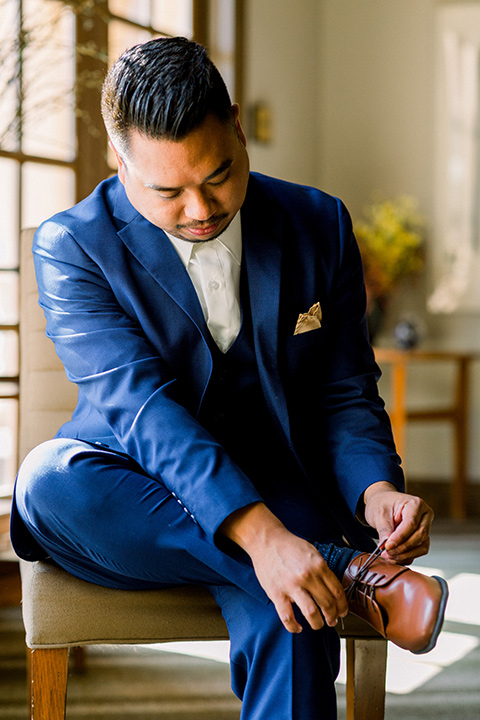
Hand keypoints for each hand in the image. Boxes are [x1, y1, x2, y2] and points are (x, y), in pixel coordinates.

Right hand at [220, 503, 347, 633]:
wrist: (266, 540)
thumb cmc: (289, 546)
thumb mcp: (312, 552)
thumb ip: (322, 570)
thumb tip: (333, 589)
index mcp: (318, 565)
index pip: (337, 591)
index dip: (342, 605)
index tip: (342, 611)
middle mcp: (307, 576)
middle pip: (328, 604)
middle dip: (333, 616)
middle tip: (332, 620)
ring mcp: (292, 586)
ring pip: (312, 614)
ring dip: (318, 624)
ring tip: (318, 624)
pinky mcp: (277, 594)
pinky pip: (288, 617)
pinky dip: (294, 627)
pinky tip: (298, 628)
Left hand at [363, 482, 433, 563]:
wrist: (382, 503)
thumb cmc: (382, 503)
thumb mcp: (379, 513)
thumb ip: (384, 530)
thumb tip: (386, 546)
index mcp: (416, 504)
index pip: (411, 523)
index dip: (400, 537)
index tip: (388, 546)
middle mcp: (424, 516)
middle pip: (419, 536)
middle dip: (403, 547)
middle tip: (387, 551)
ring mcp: (425, 528)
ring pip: (421, 547)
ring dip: (405, 555)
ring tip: (389, 555)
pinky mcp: (422, 539)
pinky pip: (418, 552)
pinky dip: (406, 557)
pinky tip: (394, 557)